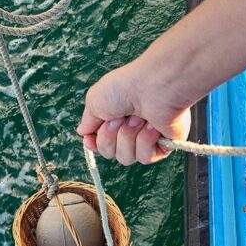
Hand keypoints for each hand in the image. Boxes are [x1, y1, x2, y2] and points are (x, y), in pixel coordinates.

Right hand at [76, 58, 191, 164]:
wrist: (154, 88)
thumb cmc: (126, 88)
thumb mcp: (94, 100)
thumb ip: (88, 120)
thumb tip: (82, 132)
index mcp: (114, 117)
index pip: (99, 143)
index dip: (94, 144)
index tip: (90, 140)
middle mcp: (129, 128)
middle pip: (109, 153)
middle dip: (110, 137)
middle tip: (120, 118)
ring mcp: (146, 137)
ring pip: (126, 158)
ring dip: (128, 138)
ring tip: (138, 119)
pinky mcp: (163, 145)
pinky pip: (145, 157)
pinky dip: (145, 142)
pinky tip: (151, 127)